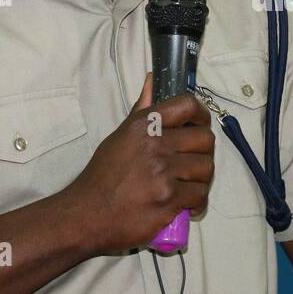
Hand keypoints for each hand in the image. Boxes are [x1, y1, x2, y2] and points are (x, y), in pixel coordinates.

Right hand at [64, 73, 215, 254]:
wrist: (86, 214)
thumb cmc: (102, 175)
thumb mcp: (119, 136)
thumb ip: (142, 110)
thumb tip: (153, 79)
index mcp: (143, 125)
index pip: (187, 105)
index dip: (201, 114)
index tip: (199, 125)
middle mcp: (155, 145)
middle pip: (205, 139)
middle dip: (203, 152)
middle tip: (192, 163)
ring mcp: (162, 174)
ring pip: (206, 169)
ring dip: (200, 179)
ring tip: (187, 185)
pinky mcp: (168, 200)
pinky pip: (200, 196)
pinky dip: (197, 203)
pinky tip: (186, 204)